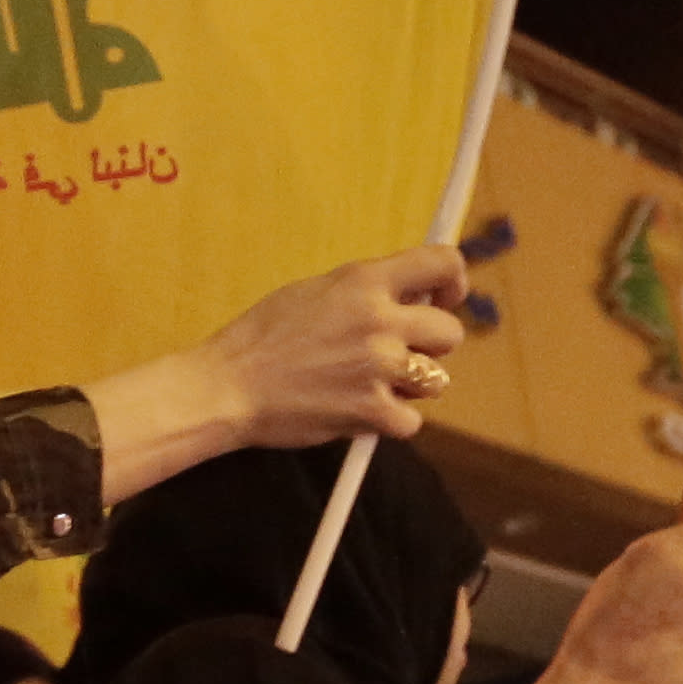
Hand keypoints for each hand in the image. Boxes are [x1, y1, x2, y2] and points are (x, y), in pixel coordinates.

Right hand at [207, 248, 477, 447]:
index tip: (444, 296)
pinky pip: (410, 420)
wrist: (229, 386)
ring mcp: (380, 368)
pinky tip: (358, 411)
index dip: (453, 281)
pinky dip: (389, 421)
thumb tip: (410, 294)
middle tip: (396, 353)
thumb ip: (365, 290)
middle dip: (429, 345)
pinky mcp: (372, 412)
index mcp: (364, 281)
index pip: (443, 262)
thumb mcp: (314, 291)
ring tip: (369, 384)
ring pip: (435, 379)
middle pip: (450, 332)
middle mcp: (380, 321)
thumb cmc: (262, 337)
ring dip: (409, 384)